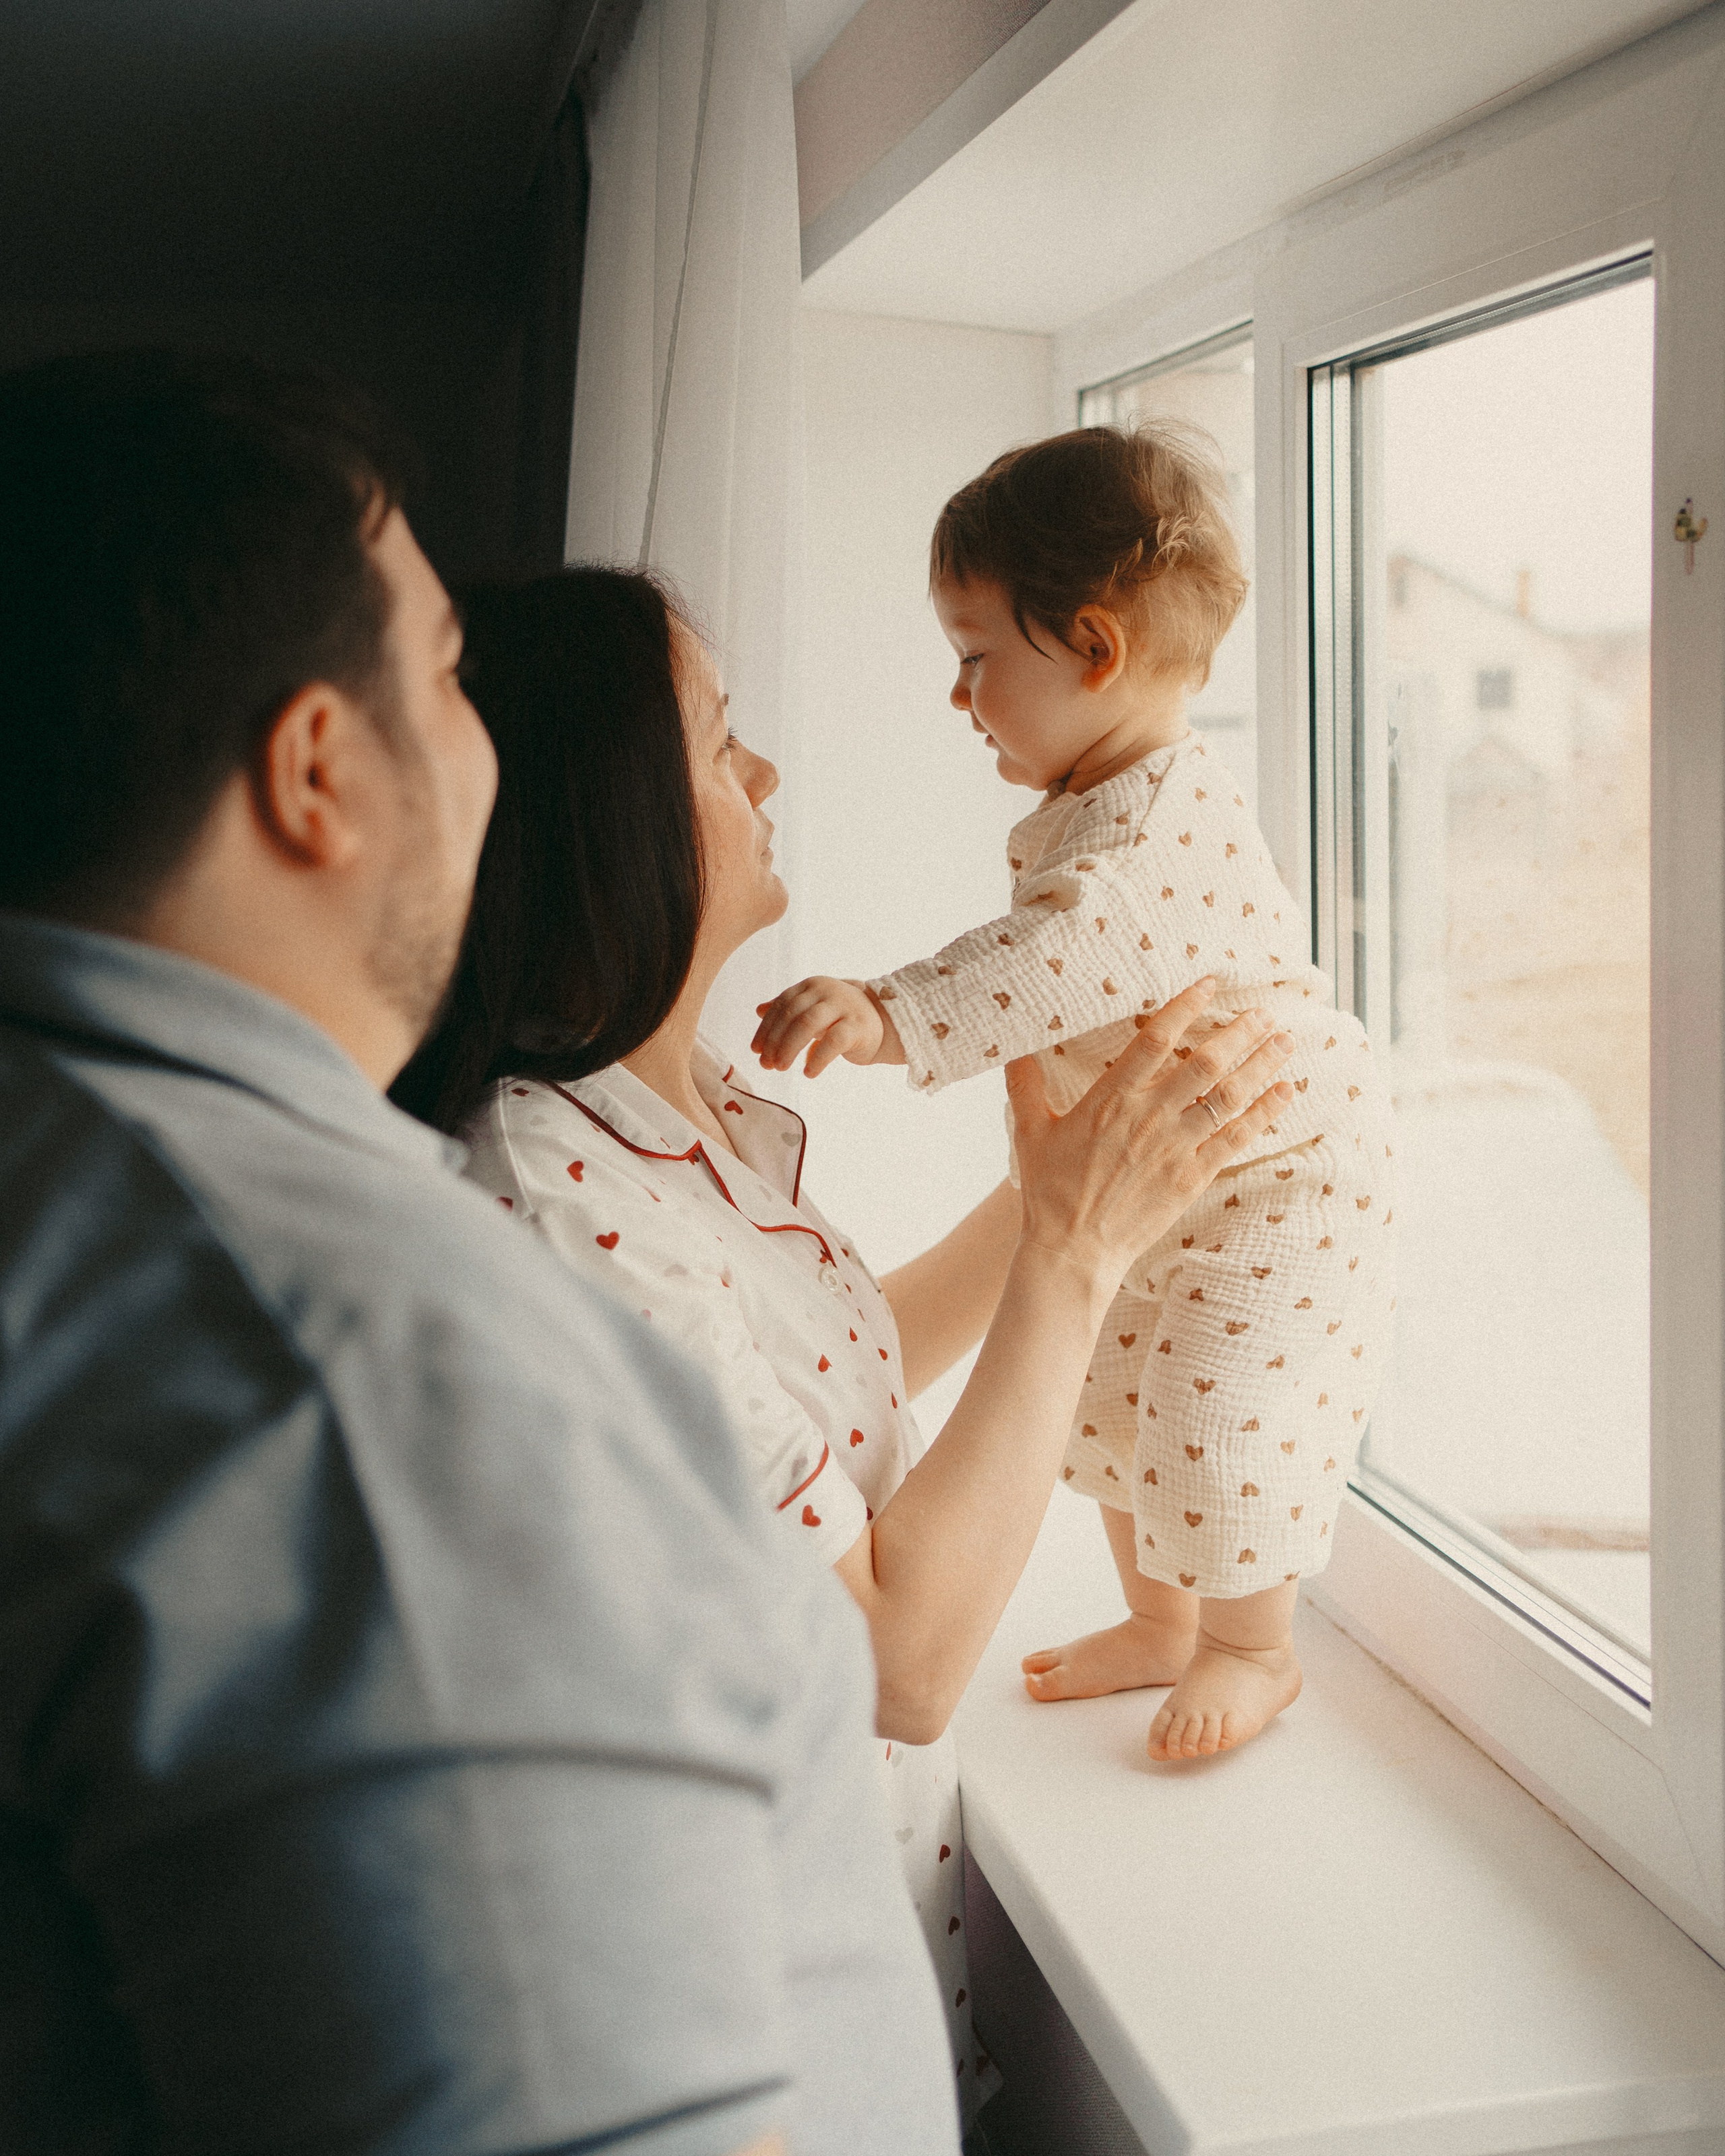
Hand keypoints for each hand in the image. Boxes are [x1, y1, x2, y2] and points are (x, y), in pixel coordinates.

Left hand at [752, 976, 901, 1076]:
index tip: (755, 1049)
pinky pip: (833, 1042)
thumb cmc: (843, 1017)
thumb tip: (758, 1010)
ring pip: (808, 1024)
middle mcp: (826, 990)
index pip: (782, 1004)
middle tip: (766, 1064)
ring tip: (781, 1068)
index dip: (766, 1028)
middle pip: (792, 1015)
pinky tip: (808, 1073)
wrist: (885, 1022)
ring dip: (789, 1048)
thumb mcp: (814, 1008)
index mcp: (811, 985)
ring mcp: (843, 1006)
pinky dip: (817, 1059)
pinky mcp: (858, 1025)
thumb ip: (788, 1008)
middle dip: (775, 1041)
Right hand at [1007, 980, 1293, 1298]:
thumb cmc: (1049, 1191)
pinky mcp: (1192, 1177)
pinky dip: (1265, 1113)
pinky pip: (1237, 1138)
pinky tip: (1287, 1093)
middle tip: (1266, 1012)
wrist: (1073, 1251)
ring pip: (1229, 1096)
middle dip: (1241, 1033)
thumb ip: (1025, 1083)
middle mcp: (1149, 1117)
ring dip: (1262, 1066)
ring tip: (1286, 1042)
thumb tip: (1010, 1044)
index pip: (1156, 1039)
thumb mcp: (1029, 1131)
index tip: (1210, 983)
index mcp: (1110, 1098)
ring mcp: (1176, 1148)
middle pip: (1207, 1063)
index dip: (1185, 1006)